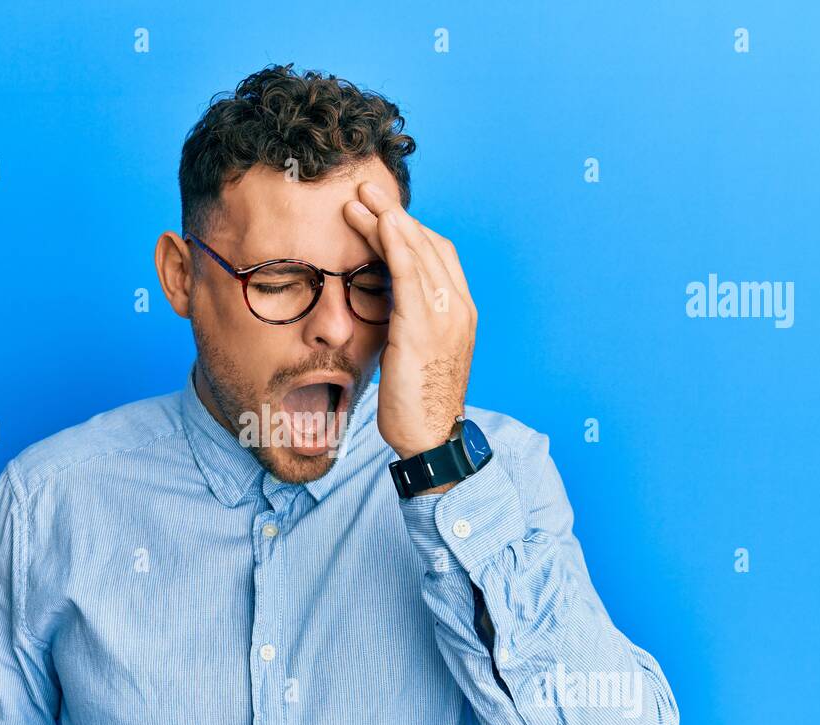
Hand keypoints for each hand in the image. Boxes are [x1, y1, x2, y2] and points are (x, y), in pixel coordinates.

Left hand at [344, 180, 476, 468]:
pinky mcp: (424, 328)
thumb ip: (407, 322)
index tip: (381, 213)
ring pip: (418, 253)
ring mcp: (446, 316)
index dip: (409, 230)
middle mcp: (458, 308)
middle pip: (428, 245)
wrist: (430, 439)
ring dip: (389, 220)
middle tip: (366, 190)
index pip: (437, 255)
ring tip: (360, 199)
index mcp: (458, 312)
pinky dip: (396, 245)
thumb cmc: (417, 403)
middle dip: (395, 215)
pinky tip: (380, 224)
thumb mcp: (414, 354)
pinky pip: (411, 275)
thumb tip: (384, 303)